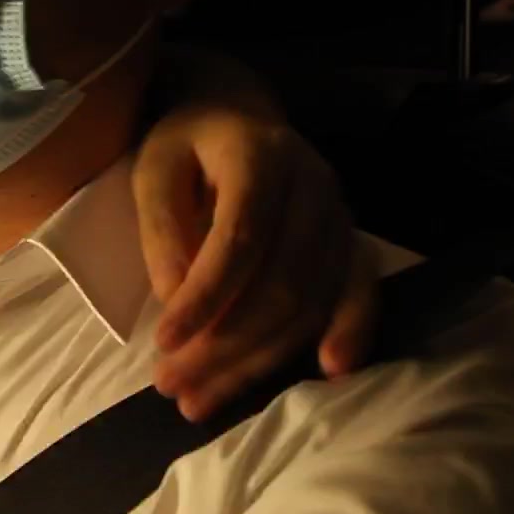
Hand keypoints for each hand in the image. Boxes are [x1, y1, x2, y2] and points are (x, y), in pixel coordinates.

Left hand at [132, 107, 377, 421]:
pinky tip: (329, 371)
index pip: (240, 238)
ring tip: (202, 400)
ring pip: (311, 302)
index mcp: (261, 156)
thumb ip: (162, 228)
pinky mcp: (350, 240)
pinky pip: (359, 293)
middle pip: (280, 282)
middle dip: (225, 345)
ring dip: (260, 360)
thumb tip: (176, 301)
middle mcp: (314, 185)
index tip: (163, 342)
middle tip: (171, 386)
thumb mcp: (155, 168)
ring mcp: (340, 215)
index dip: (205, 297)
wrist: (238, 113)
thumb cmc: (188, 143)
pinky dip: (349, 332)